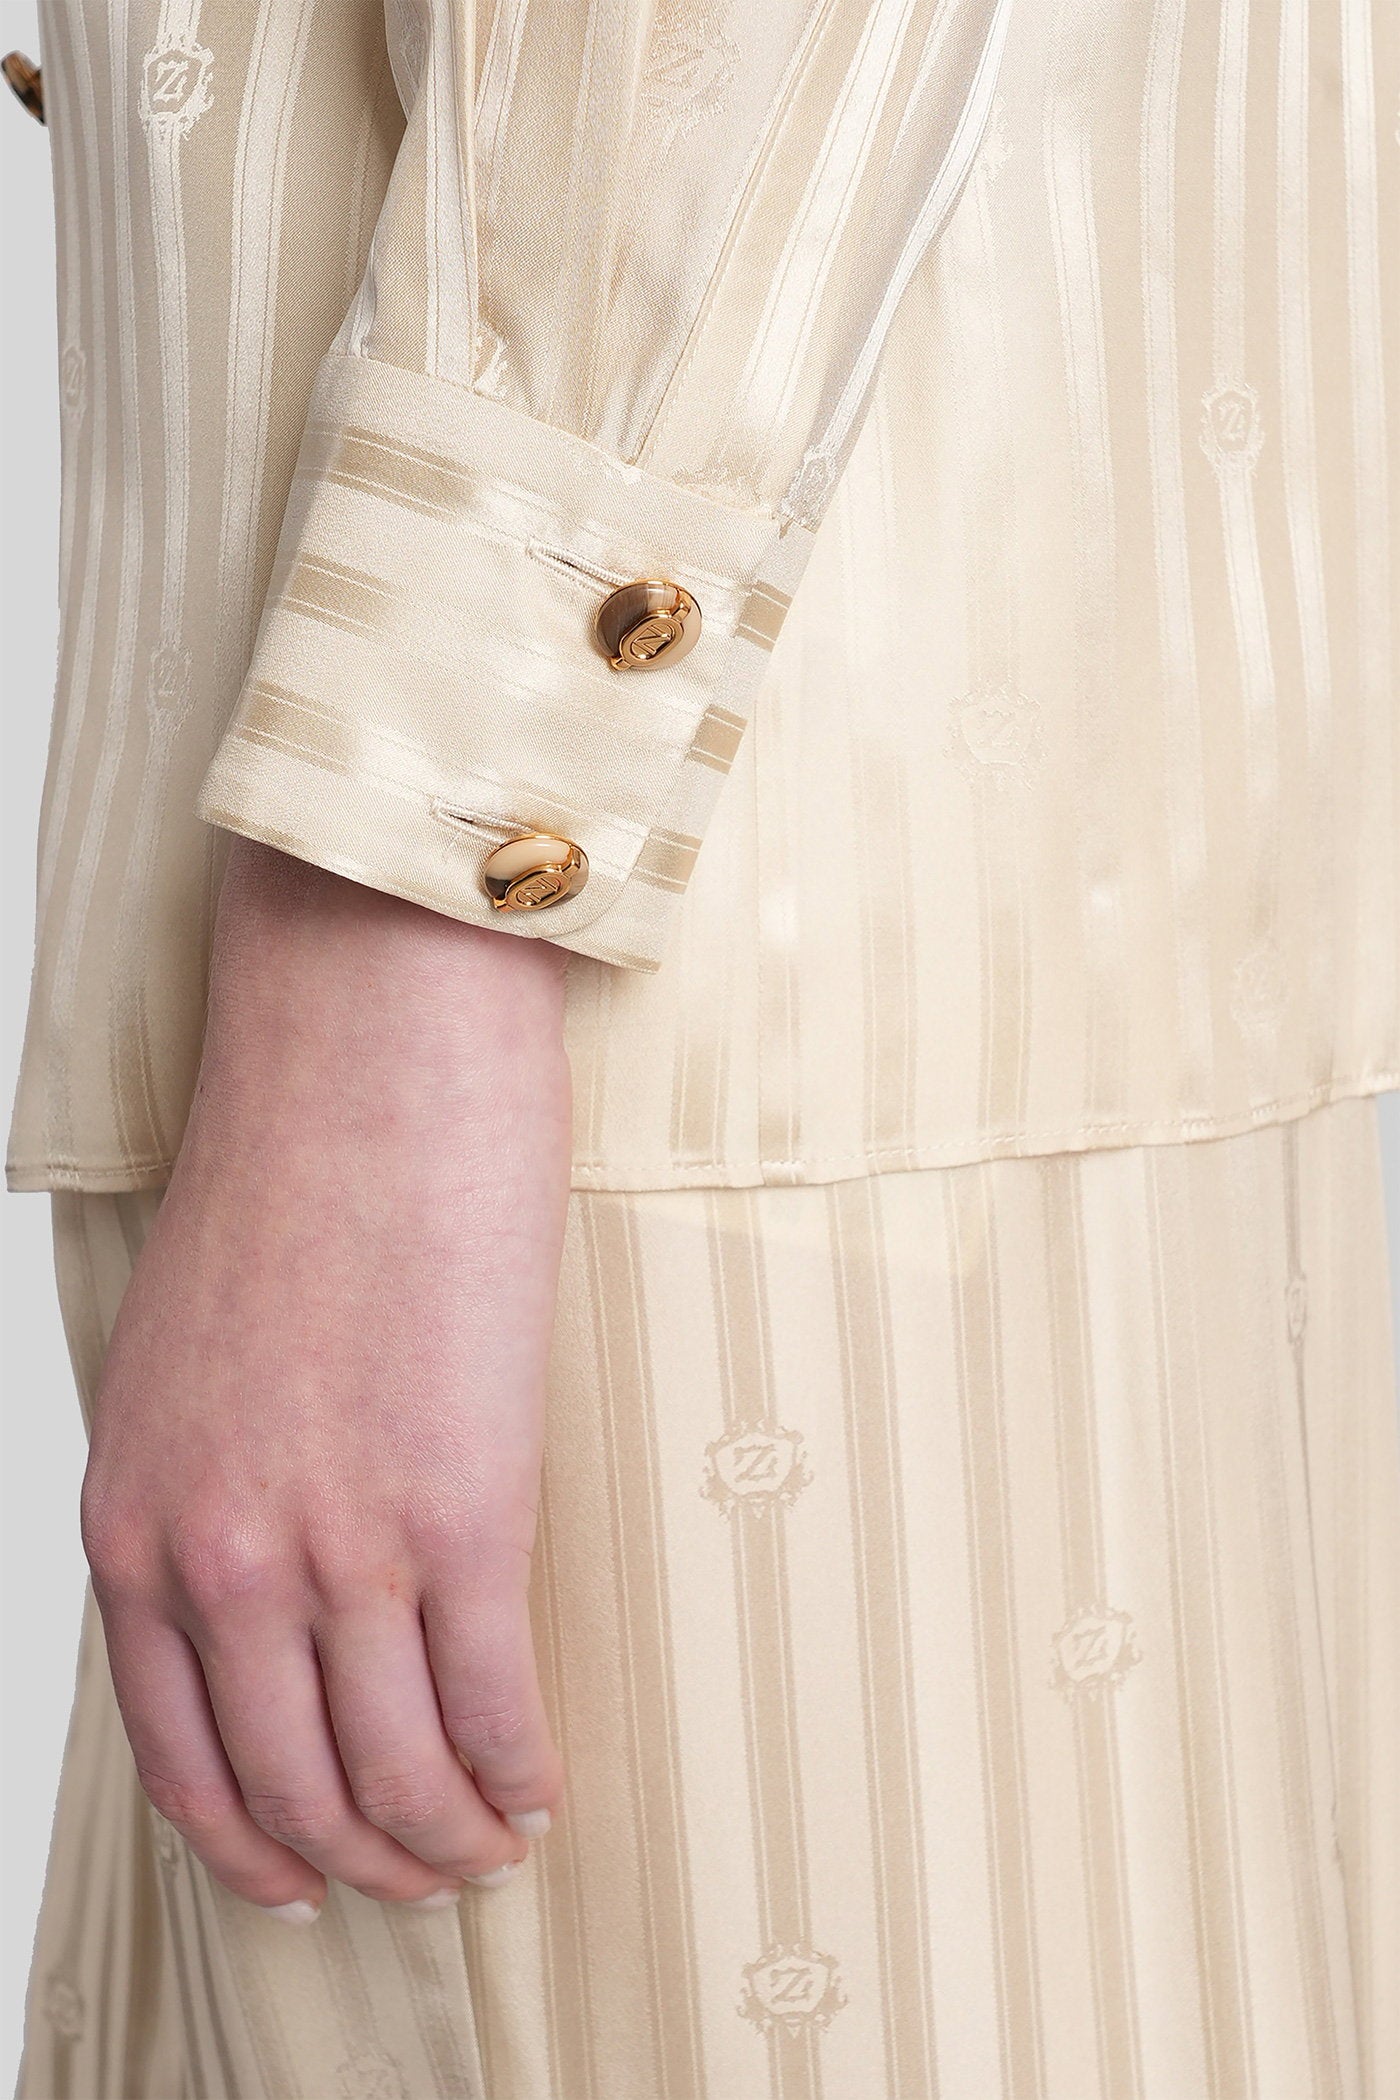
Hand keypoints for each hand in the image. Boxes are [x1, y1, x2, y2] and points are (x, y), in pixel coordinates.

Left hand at [79, 841, 570, 1918]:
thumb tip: (277, 1596)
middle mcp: (217, 1557)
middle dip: (360, 1865)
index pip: (176, 1758)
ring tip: (492, 1851)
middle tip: (421, 1878)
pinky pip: (491, 1707)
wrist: (364, 1044)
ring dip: (447, 1843)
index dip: (250, 1847)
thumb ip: (208, 1487)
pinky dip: (518, 1776)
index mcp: (134, 1519)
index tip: (305, 1876)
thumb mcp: (185, 1357)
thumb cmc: (293, 1171)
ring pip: (393, 1775)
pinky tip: (542, 1789)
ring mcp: (338, 1540)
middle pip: (291, 1790)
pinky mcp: (462, 1505)